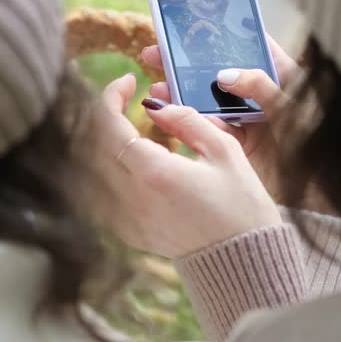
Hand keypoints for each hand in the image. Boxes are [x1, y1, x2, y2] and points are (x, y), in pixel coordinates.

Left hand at [89, 73, 281, 258]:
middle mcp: (132, 198)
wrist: (244, 261)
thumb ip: (186, 120)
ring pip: (97, 167)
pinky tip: (143, 161)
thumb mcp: (224, 150)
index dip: (112, 96)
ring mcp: (127, 218)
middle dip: (109, 114)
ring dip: (111, 141)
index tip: (128, 81)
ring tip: (142, 131)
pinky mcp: (129, 231)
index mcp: (155, 173)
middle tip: (131, 99)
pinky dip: (116, 167)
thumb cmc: (242, 204)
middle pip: (96, 143)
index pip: (110, 125)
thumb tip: (154, 106)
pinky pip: (107, 190)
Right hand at [140, 35, 333, 213]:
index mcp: (280, 72)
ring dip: (182, 93)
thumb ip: (260, 86)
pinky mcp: (241, 142)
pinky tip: (169, 112)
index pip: (248, 44)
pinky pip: (211, 127)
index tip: (189, 24)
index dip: (220, 33)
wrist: (326, 187)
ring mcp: (249, 116)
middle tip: (156, 54)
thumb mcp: (291, 105)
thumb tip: (225, 75)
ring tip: (156, 87)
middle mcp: (261, 91)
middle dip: (187, 63)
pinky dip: (191, 120)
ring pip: (209, 99)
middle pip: (219, 70)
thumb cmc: (319, 138)